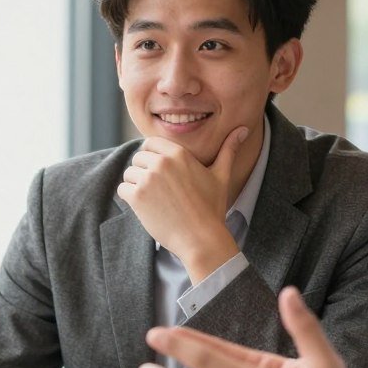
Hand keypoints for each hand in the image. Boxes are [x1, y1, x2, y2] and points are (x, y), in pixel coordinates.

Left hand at [117, 126, 248, 282]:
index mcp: (178, 153)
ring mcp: (148, 179)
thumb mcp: (221, 175)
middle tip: (159, 191)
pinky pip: (123, 189)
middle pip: (138, 158)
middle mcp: (161, 162)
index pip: (150, 143)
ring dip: (136, 185)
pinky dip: (130, 198)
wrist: (201, 238)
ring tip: (154, 200)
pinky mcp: (137, 197)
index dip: (152, 156)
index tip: (160, 172)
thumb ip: (228, 150)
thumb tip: (244, 129)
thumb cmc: (212, 208)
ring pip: (129, 174)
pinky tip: (146, 208)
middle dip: (144, 172)